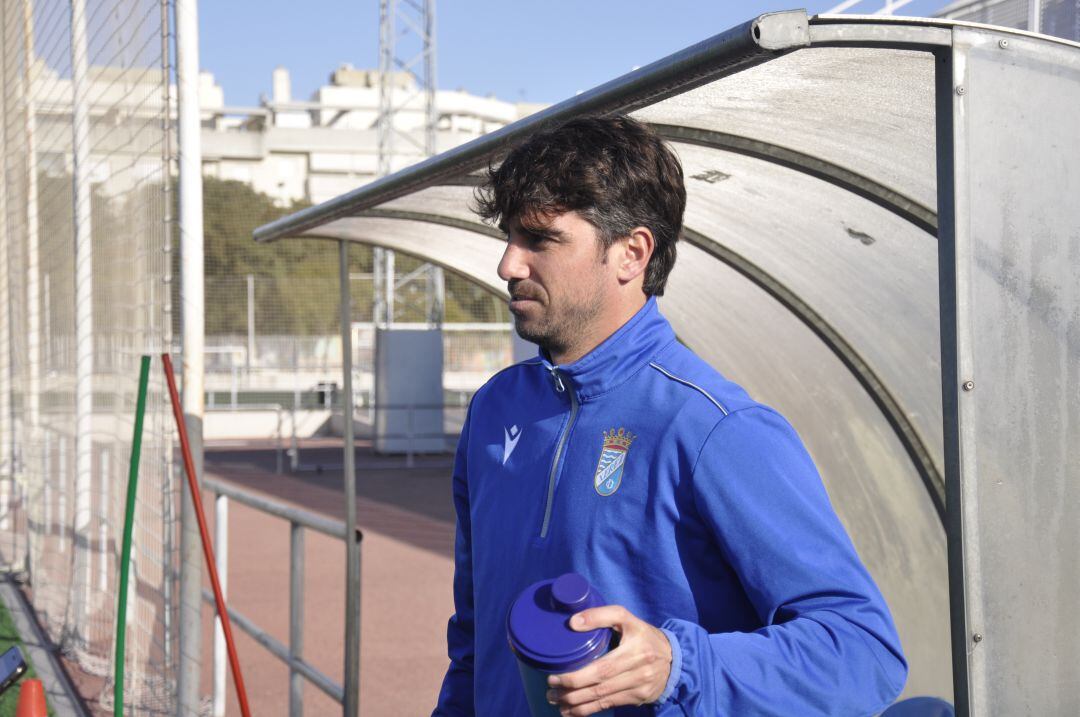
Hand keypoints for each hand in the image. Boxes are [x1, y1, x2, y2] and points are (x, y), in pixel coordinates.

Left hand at [545, 605, 671, 715]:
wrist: (675, 659)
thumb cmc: (644, 635)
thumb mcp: (627, 618)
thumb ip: (601, 615)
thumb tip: (573, 622)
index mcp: (635, 650)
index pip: (602, 668)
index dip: (577, 677)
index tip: (555, 677)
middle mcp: (638, 671)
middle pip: (600, 686)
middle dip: (572, 692)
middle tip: (550, 690)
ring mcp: (639, 687)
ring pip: (603, 699)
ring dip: (576, 704)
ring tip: (556, 701)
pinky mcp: (638, 698)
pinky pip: (609, 706)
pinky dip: (588, 710)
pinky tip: (571, 711)